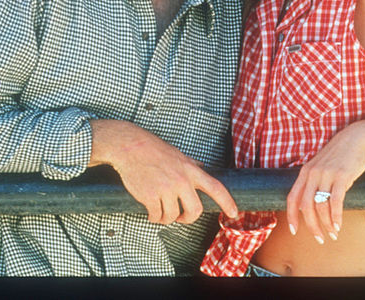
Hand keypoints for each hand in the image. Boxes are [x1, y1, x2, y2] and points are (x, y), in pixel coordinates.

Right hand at [90, 120, 238, 224]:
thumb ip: (191, 164)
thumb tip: (202, 167)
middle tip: (181, 217)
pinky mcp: (150, 196)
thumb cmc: (153, 149)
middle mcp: (181, 180)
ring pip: (172, 216)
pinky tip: (150, 212)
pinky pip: (156, 216)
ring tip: (160, 211)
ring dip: (166, 218)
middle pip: (195, 210)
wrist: (130, 147)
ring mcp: (166, 189)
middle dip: (188, 218)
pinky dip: (153, 217)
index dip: (227, 202)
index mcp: (190, 170)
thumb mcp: (178, 154)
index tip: (234, 213)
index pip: (216, 187)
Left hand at [285, 120, 364, 243]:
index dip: (291, 216)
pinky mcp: (341, 176)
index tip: (294, 231)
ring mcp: (326, 174)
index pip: (292, 198)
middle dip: (311, 226)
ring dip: (327, 224)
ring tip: (333, 234)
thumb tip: (310, 204)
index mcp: (305, 172)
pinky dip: (336, 216)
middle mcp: (312, 173)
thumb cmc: (341, 155)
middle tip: (320, 239)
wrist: (358, 138)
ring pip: (320, 206)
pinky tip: (339, 225)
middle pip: (305, 206)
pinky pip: (335, 201)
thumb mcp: (322, 166)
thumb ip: (314, 181)